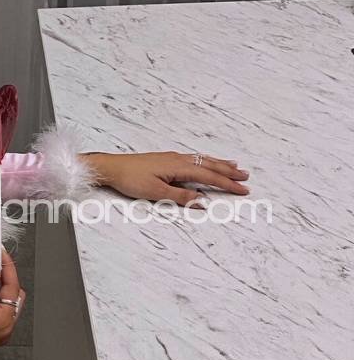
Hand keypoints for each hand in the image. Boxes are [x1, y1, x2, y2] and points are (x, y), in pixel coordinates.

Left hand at [83, 151, 249, 205]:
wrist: (112, 167)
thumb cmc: (131, 179)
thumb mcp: (156, 193)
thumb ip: (180, 197)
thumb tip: (202, 201)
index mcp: (178, 167)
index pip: (209, 176)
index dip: (227, 184)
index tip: (243, 190)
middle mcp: (178, 159)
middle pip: (209, 165)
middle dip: (228, 172)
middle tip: (246, 177)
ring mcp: (172, 158)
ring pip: (202, 160)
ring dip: (219, 164)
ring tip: (234, 166)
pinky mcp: (166, 159)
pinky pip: (193, 159)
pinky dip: (205, 161)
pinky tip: (206, 162)